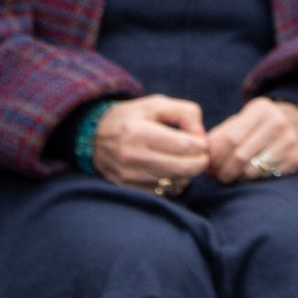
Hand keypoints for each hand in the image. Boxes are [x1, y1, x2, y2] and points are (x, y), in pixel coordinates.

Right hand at [90, 94, 209, 191]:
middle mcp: (132, 157)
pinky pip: (162, 192)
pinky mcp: (128, 189)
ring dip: (188, 174)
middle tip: (203, 155)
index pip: (184, 145)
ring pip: (175, 182)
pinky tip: (173, 172)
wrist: (94, 137)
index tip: (203, 141)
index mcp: (139, 132)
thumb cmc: (131, 117)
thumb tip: (200, 135)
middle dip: (200, 162)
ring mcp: (129, 176)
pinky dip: (174, 184)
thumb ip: (184, 112)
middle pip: (182, 168)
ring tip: (186, 161)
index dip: (201, 145)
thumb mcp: (156, 104)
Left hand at [206, 96, 297, 183]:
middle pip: (240, 156)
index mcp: (260, 110)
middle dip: (224, 171)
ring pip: (252, 170)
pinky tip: (249, 176)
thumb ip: (222, 134)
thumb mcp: (245, 119)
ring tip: (232, 177)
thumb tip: (202, 155)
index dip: (215, 157)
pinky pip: (267, 176)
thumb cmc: (262, 124)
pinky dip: (253, 180)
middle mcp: (277, 123)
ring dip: (237, 178)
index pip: (229, 139)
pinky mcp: (297, 158)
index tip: (208, 167)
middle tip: (218, 177)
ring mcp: (289, 141)